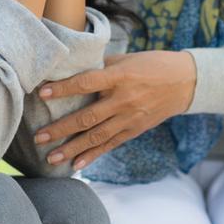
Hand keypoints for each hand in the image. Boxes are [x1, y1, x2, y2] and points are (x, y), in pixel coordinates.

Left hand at [33, 51, 196, 170]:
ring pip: (96, 137)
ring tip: (51, 157)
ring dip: (72, 148)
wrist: (184, 82)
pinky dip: (93, 156)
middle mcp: (123, 99)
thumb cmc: (152, 64)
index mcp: (120, 76)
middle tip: (38, 136)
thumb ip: (103, 67)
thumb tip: (75, 69)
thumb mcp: (127, 59)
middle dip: (61, 128)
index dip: (63, 88)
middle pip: (87, 117)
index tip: (42, 93)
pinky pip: (111, 145)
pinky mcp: (135, 130)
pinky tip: (76, 164)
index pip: (86, 82)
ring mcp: (130, 118)